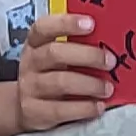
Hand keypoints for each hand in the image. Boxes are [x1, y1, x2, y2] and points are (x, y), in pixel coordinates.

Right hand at [17, 12, 112, 131]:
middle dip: (87, 56)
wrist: (24, 107)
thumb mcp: (55, 56)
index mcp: (35, 43)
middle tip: (110, 61)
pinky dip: (83, 108)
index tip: (91, 23)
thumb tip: (110, 41)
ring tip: (107, 88)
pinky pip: (61, 110)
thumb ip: (75, 46)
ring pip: (60, 82)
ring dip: (89, 84)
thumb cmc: (49, 74)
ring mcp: (30, 87)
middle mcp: (30, 63)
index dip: (66, 23)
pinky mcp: (35, 112)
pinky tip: (98, 106)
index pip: (44, 27)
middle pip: (55, 53)